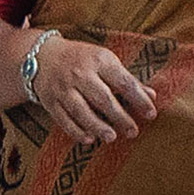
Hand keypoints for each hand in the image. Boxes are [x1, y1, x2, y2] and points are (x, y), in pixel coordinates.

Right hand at [29, 34, 161, 145]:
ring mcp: (63, 87)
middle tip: (133, 131)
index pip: (123, 82)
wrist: (42, 55)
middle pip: (102, 98)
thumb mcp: (105, 61)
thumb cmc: (81, 59)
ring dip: (97, 126)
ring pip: (80, 110)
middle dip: (119, 117)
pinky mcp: (50, 100)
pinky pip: (63, 119)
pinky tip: (89, 139)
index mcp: (98, 60)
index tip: (151, 114)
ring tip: (112, 137)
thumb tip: (152, 95)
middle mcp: (79, 73)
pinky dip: (75, 130)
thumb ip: (126, 79)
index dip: (139, 99)